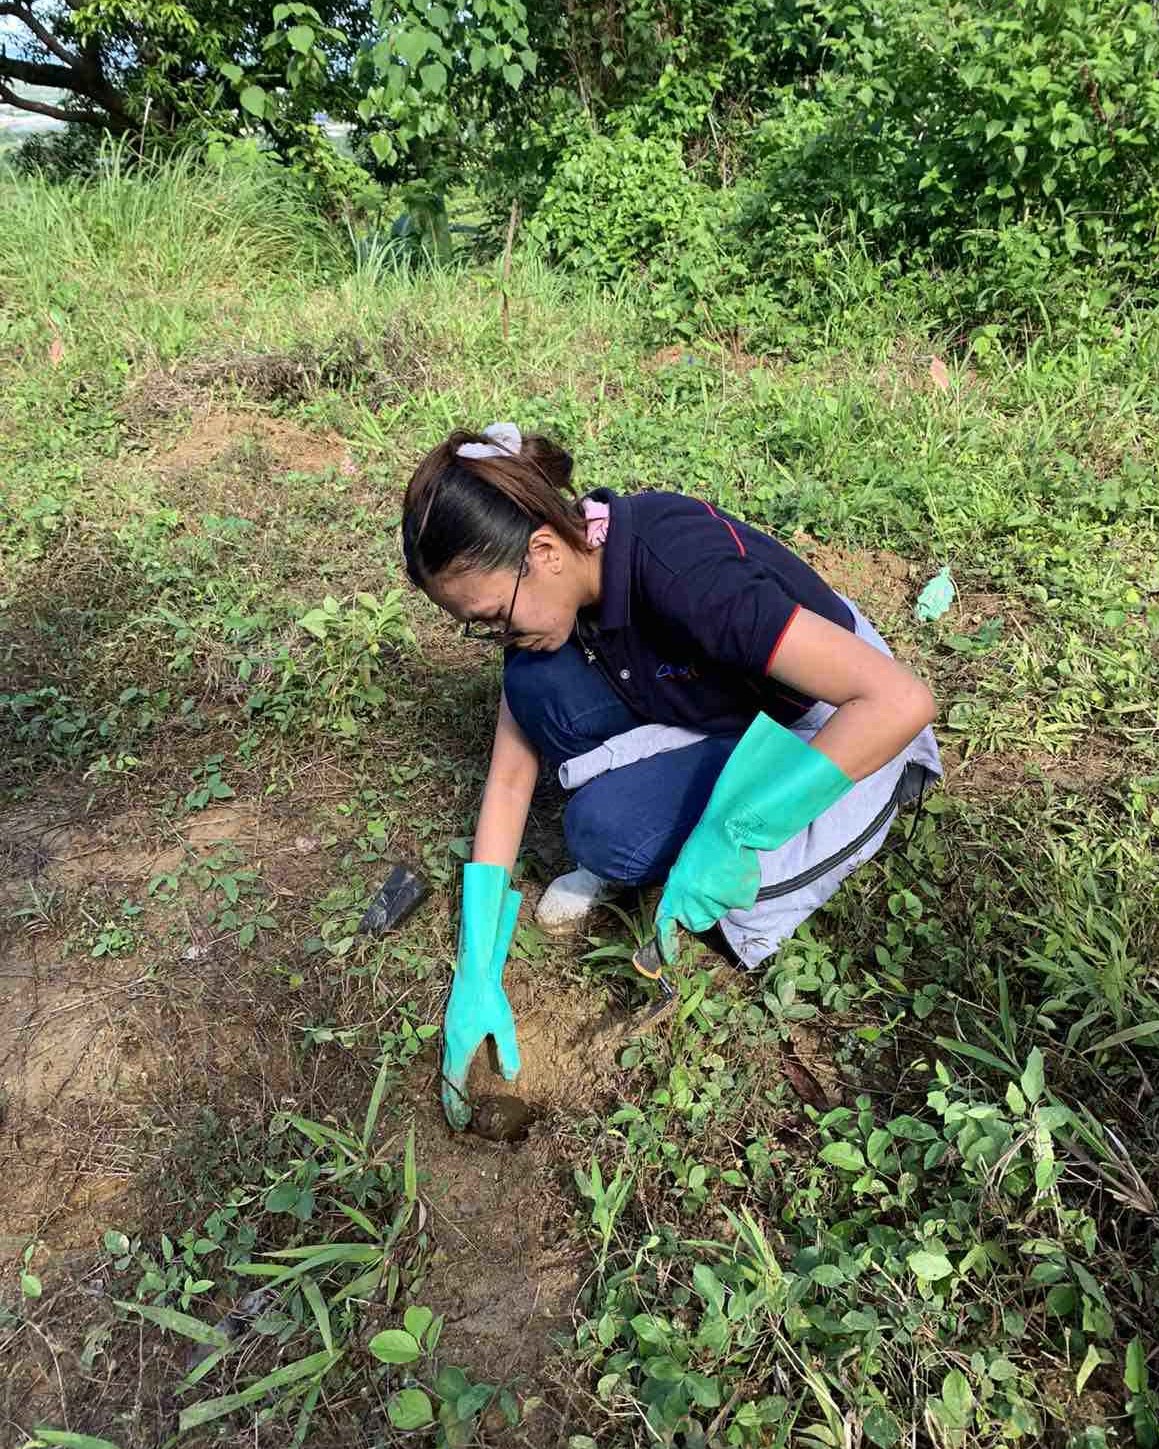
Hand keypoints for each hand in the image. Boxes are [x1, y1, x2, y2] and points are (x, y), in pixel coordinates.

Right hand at [441, 866, 521, 1129]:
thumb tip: (509, 1077)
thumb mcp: (503, 1025)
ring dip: (450, 1086)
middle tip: (457, 1122)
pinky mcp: (452, 1025)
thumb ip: (506, 1051)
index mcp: (460, 1047)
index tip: (460, 1124)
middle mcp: (450, 1042)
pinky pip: (448, 1055)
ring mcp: (449, 1033)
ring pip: (446, 1066)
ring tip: (457, 1102)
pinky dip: (451, 1071)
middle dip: (451, 1101)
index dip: (456, 1105)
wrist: (474, 970)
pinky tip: (460, 1071)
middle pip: (446, 1078)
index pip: (454, 1083)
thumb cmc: (489, 998)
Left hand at [654, 829, 759, 964]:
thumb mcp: (684, 868)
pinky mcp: (738, 901)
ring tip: (724, 873)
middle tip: (710, 886)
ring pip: (720, 911)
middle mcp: (693, 903)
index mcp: (676, 893)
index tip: (669, 958)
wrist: (729, 831)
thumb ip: (683, 892)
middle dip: (703, 911)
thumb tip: (687, 909)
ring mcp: (716, 904)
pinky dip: (740, 891)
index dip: (666, 943)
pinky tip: (737, 873)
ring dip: (723, 898)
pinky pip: (740, 902)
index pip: (665, 923)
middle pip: (698, 922)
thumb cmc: (705, 845)